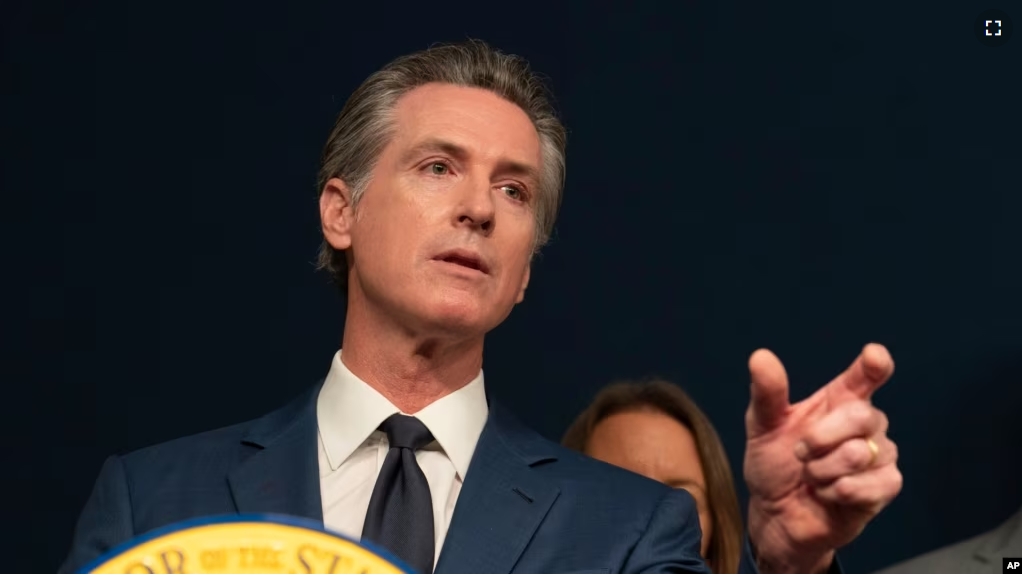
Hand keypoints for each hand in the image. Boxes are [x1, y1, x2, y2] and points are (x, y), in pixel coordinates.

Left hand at [743, 344, 902, 572]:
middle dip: (820, 438)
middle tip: (799, 453)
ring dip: (822, 471)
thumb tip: (761, 357)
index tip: (874, 355)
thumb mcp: (762, 427)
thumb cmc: (774, 465)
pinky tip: (828, 494)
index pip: (867, 375)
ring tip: (811, 477)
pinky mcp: (886, 487)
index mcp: (840, 399)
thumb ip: (766, 394)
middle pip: (861, 415)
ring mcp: (880, 454)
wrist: (776, 515)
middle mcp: (866, 423)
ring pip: (860, 454)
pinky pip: (870, 485)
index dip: (874, 364)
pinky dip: (837, 492)